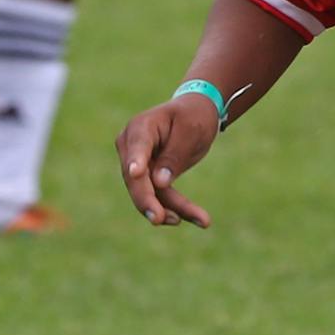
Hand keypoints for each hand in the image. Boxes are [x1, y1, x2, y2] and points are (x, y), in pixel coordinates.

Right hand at [116, 95, 219, 227]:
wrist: (196, 114)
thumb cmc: (194, 116)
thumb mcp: (191, 130)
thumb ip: (175, 155)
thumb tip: (159, 183)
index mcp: (141, 127)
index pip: (137, 147)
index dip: (136, 161)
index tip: (135, 173)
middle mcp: (132, 147)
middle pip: (136, 178)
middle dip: (148, 200)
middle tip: (159, 219)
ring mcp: (138, 164)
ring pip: (149, 192)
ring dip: (171, 209)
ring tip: (202, 220)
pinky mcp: (148, 178)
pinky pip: (160, 196)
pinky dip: (178, 208)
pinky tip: (200, 219)